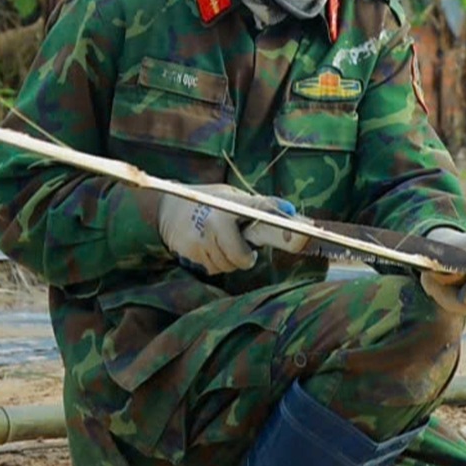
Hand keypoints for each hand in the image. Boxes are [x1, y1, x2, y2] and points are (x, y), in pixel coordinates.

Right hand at [156, 185, 302, 273]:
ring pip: (228, 266)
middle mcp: (216, 223)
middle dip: (245, 256)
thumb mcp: (231, 196)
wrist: (167, 207)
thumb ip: (258, 206)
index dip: (278, 218)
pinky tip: (207, 247)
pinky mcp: (190, 255)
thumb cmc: (208, 201)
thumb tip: (291, 211)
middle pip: (243, 258)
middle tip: (240, 244)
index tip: (298, 226)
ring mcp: (201, 241)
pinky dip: (214, 262)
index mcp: (230, 205)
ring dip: (229, 260)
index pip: (259, 210)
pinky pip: (213, 269)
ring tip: (219, 242)